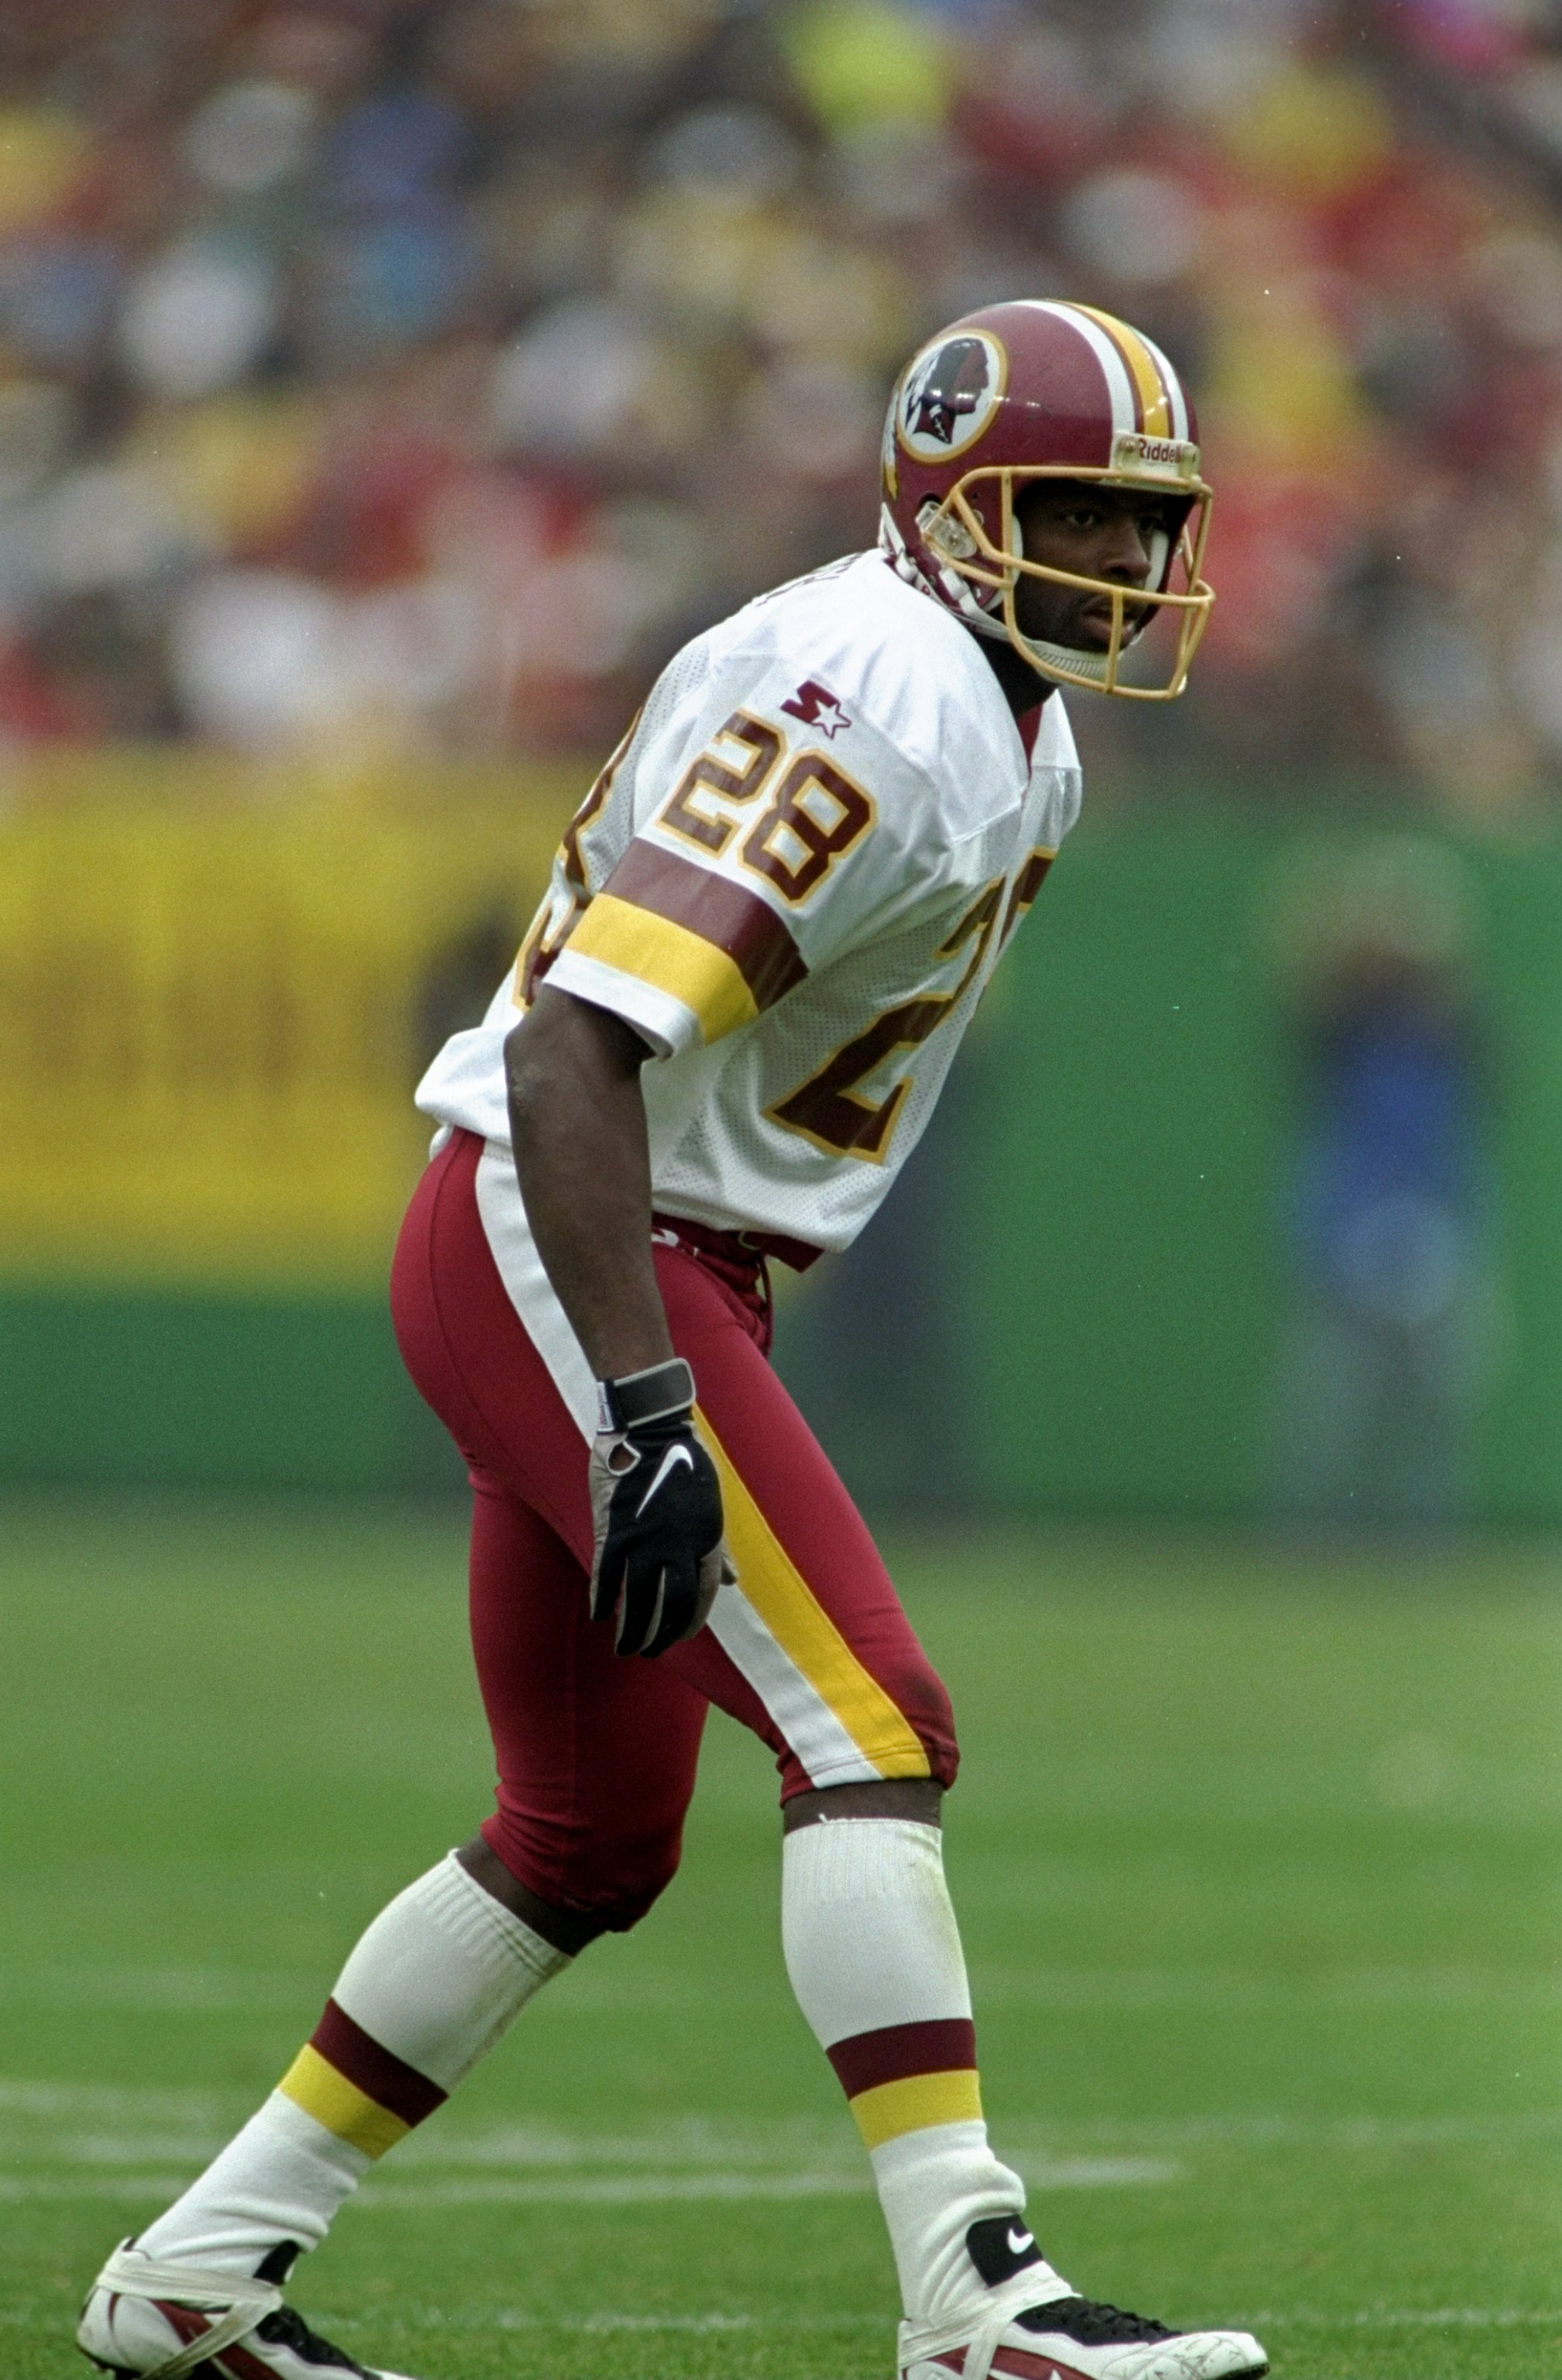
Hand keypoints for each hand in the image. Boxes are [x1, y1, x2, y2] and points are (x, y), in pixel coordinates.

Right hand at [588, 1361, 733, 1655]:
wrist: (651, 1426)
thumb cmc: (687, 1462)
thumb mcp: (712, 1505)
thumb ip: (717, 1547)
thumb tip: (732, 1580)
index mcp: (705, 1537)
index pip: (701, 1595)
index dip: (691, 1622)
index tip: (681, 1637)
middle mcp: (677, 1544)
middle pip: (671, 1604)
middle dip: (662, 1635)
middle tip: (651, 1652)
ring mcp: (644, 1539)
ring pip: (637, 1598)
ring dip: (632, 1629)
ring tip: (626, 1649)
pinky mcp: (614, 1529)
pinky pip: (607, 1575)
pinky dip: (603, 1598)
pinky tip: (600, 1616)